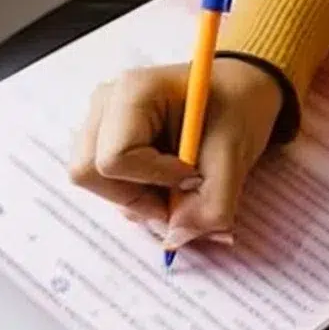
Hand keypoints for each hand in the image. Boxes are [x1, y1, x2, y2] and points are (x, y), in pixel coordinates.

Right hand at [68, 59, 282, 249]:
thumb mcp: (235, 155)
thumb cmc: (237, 108)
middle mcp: (105, 103)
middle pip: (88, 173)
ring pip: (92, 182)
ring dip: (137, 198)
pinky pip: (104, 182)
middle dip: (135, 197)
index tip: (192, 176)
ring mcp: (99, 121)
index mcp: (133, 92)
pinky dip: (136, 193)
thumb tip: (175, 239)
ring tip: (177, 186)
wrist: (240, 90)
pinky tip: (166, 181)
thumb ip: (211, 203)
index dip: (152, 181)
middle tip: (179, 196)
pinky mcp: (103, 139)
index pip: (113, 160)